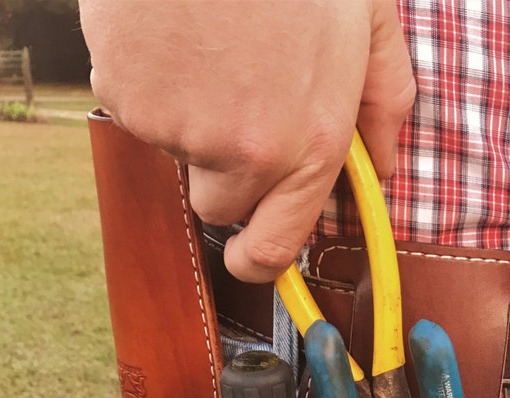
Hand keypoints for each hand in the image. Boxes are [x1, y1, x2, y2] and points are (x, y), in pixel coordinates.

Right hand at [80, 0, 414, 281]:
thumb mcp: (370, 18)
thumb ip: (385, 100)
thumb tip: (385, 164)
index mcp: (307, 144)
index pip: (273, 250)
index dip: (259, 260)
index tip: (251, 256)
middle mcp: (242, 153)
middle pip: (219, 205)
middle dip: (225, 169)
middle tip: (236, 97)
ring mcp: (177, 129)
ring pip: (177, 150)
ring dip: (188, 113)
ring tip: (208, 40)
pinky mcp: (124, 96)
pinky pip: (134, 108)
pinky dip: (148, 78)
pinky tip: (171, 29)